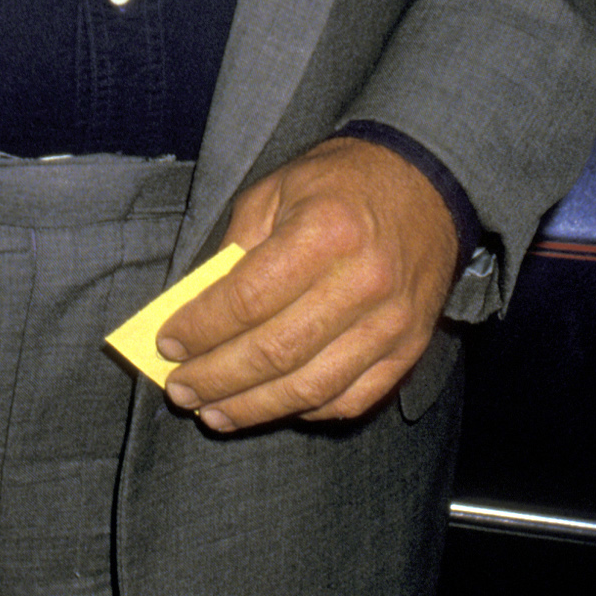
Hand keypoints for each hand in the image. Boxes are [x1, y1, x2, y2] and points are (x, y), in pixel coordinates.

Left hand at [158, 136, 460, 433]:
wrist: (427, 182)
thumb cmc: (342, 183)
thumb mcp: (278, 189)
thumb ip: (237, 247)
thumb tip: (197, 311)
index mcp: (325, 231)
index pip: (247, 299)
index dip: (201, 329)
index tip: (168, 344)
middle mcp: (363, 281)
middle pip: (275, 351)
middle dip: (217, 378)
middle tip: (181, 390)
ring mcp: (392, 322)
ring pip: (310, 387)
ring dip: (253, 408)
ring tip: (213, 413)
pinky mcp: (410, 347)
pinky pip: (352, 398)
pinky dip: (306, 410)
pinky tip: (272, 407)